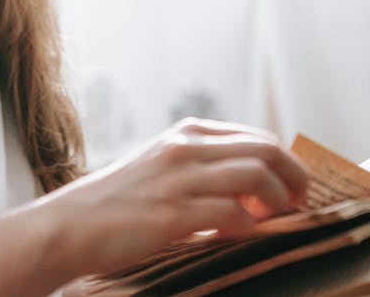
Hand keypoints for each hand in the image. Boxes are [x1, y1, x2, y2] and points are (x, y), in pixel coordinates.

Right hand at [35, 117, 308, 279]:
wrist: (71, 225)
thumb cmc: (117, 203)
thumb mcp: (162, 167)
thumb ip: (202, 167)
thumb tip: (253, 187)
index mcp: (186, 133)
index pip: (258, 137)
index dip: (285, 164)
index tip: (291, 188)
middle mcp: (186, 148)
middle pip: (267, 150)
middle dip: (294, 178)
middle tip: (298, 204)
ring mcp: (179, 179)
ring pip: (256, 176)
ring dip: (276, 201)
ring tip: (271, 220)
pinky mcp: (173, 214)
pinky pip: (232, 214)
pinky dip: (247, 226)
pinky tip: (239, 236)